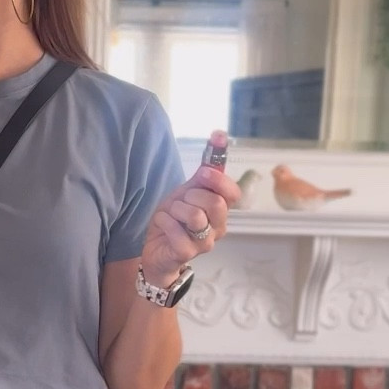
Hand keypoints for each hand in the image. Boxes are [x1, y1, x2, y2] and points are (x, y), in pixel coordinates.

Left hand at [140, 128, 240, 286]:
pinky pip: (177, 230)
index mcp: (220, 211)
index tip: (202, 173)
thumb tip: (219, 135)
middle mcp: (218, 228)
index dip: (218, 180)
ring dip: (176, 209)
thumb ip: (204, 171)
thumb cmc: (174, 221)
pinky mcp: (187, 253)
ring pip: (195, 216)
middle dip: (192, 195)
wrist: (156, 250)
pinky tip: (163, 224)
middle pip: (216, 203)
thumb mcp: (187, 192)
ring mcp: (204, 243)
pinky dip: (164, 221)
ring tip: (171, 214)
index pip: (233, 193)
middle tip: (182, 200)